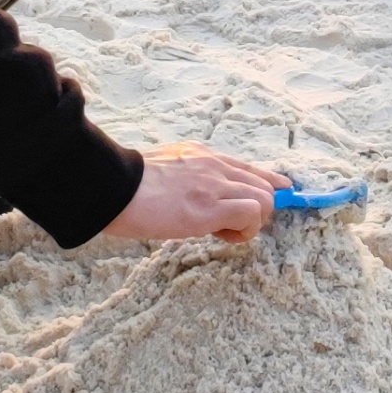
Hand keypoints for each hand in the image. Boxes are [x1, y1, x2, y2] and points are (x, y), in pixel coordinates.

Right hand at [104, 143, 288, 242]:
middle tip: (229, 228)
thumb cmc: (127, 187)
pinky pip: (252, 214)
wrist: (112, 187)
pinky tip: (222, 236)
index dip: (270, 184)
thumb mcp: (165, 172)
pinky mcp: (210, 207)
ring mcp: (214, 185)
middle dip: (258, 211)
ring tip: (224, 233)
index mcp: (203, 156)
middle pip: (265, 187)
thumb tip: (197, 203)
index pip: (250, 169)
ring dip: (252, 223)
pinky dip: (245, 230)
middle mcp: (215, 166)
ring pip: (265, 200)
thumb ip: (188, 180)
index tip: (280, 194)